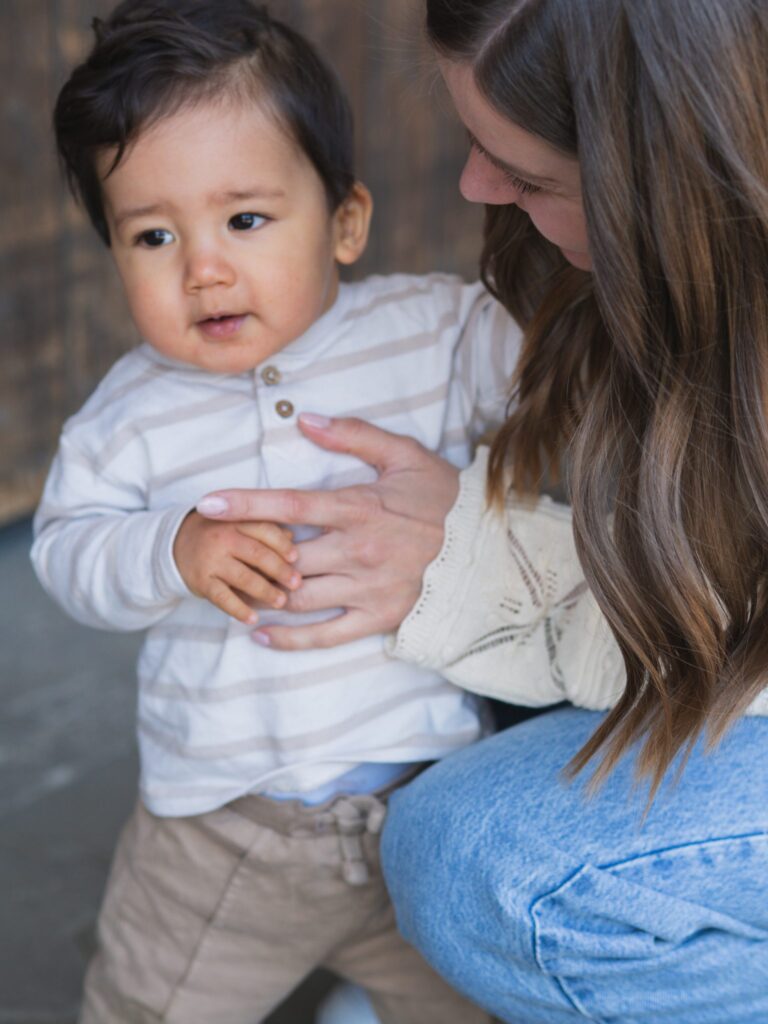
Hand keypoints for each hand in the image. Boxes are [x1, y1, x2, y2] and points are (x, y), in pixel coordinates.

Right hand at [173, 513, 300, 624]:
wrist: (175, 544)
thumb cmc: (218, 534)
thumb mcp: (238, 524)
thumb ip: (264, 529)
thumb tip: (292, 536)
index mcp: (236, 520)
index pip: (264, 529)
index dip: (282, 544)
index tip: (296, 558)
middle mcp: (222, 538)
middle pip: (257, 553)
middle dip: (280, 570)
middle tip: (296, 583)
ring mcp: (211, 560)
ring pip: (243, 577)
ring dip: (265, 591)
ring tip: (281, 601)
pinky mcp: (201, 581)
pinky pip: (222, 598)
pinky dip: (239, 609)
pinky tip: (253, 618)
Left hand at [196, 414, 459, 648]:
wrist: (488, 548)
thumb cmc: (443, 497)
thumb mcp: (404, 455)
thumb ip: (353, 434)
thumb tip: (304, 419)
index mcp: (358, 508)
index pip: (289, 506)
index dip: (245, 505)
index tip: (207, 504)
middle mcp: (356, 551)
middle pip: (284, 558)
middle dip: (248, 555)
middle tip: (221, 551)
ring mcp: (365, 589)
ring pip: (296, 598)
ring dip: (261, 594)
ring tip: (233, 588)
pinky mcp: (377, 618)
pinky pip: (324, 635)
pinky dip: (288, 639)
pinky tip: (260, 634)